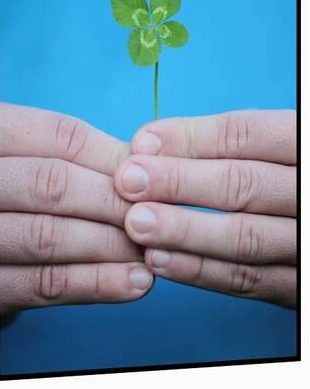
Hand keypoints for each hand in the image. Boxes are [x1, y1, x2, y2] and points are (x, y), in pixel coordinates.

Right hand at [0, 103, 152, 313]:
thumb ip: (69, 153)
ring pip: (50, 236)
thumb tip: (138, 161)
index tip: (152, 174)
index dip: (113, 157)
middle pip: (55, 184)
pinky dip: (94, 283)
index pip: (61, 137)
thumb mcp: (23, 153)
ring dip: (111, 245)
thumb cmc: (8, 188)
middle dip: (113, 201)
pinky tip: (133, 282)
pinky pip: (42, 283)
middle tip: (157, 214)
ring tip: (150, 251)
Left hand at [114, 110, 295, 307]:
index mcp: (305, 146)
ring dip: (183, 230)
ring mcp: (307, 242)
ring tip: (134, 223)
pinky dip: (201, 271)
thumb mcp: (277, 146)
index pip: (246, 136)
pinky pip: (249, 279)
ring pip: (244, 237)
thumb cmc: (286, 172)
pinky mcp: (298, 284)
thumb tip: (151, 145)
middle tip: (127, 181)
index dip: (190, 138)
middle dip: (178, 182)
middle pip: (243, 185)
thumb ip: (229, 143)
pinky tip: (159, 259)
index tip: (141, 142)